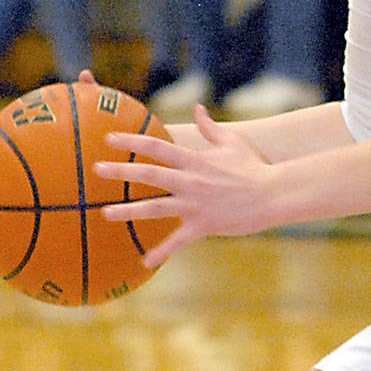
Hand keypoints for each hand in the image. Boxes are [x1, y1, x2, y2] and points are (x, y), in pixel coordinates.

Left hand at [96, 105, 275, 267]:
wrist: (274, 194)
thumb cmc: (254, 167)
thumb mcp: (232, 143)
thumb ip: (210, 127)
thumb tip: (197, 109)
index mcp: (195, 160)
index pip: (158, 147)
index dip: (132, 141)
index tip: (110, 138)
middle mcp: (191, 181)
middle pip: (149, 175)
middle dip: (121, 172)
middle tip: (96, 169)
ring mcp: (196, 204)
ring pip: (155, 208)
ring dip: (129, 211)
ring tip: (105, 213)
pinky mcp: (203, 225)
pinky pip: (178, 241)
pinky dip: (161, 251)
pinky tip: (145, 261)